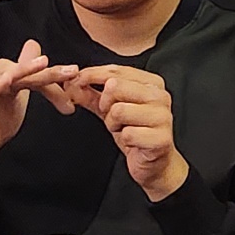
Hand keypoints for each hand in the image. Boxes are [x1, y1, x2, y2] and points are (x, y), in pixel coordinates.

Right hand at [0, 40, 78, 167]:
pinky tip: (8, 81)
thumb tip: (42, 56)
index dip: (55, 75)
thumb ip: (31, 80)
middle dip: (49, 72)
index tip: (76, 78)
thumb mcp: (19, 99)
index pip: (34, 71)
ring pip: (6, 75)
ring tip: (43, 66)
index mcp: (6, 76)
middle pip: (23, 70)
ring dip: (25, 70)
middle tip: (71, 72)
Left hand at [69, 64, 189, 201]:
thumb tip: (71, 84)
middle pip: (115, 87)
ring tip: (123, 130)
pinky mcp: (161, 138)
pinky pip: (127, 134)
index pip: (115, 71)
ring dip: (113, 124)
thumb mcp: (111, 110)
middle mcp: (160, 96)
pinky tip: (133, 142)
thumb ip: (91, 95)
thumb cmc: (136, 133)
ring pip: (118, 110)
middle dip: (104, 104)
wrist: (155, 163)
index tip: (76, 82)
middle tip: (112, 117)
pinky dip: (124, 140)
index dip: (91, 75)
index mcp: (151, 83)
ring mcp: (163, 116)